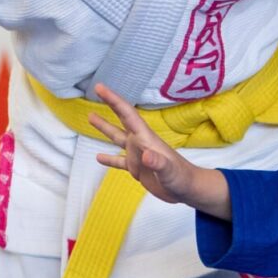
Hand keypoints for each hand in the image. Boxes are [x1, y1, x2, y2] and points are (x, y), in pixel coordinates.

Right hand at [90, 85, 232, 219]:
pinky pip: (119, 161)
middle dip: (110, 104)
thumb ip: (159, 163)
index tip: (100, 88)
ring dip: (105, 128)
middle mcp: (140, 143)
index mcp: (146, 138)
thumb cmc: (181, 178)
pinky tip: (99, 157)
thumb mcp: (170, 171)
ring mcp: (138, 155)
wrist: (187, 189)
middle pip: (122, 119)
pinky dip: (109, 159)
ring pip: (117, 138)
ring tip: (91, 117)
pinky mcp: (137, 168)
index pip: (127, 114)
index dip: (114, 100)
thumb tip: (146, 155)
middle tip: (96, 89)